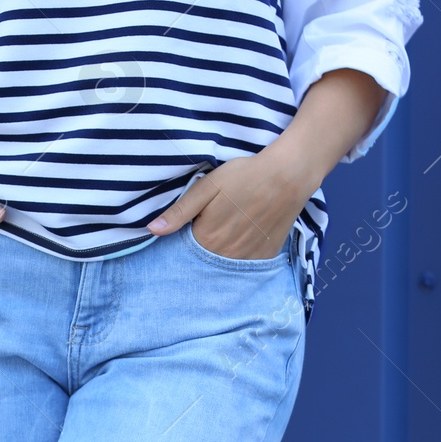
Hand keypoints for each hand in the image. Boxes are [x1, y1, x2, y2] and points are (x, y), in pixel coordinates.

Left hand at [145, 149, 319, 260]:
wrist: (287, 176)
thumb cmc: (244, 177)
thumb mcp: (207, 187)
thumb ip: (179, 212)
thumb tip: (152, 230)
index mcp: (207, 239)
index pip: (183, 252)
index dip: (182, 242)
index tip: (186, 232)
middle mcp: (225, 256)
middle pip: (203, 261)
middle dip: (198, 252)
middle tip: (210, 228)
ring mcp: (247, 259)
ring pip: (223, 265)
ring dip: (219, 256)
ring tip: (225, 233)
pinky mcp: (265, 256)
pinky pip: (245, 265)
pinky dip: (238, 257)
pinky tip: (241, 240)